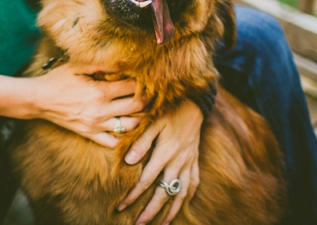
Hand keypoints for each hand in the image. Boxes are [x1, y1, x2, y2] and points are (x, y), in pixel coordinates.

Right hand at [33, 61, 147, 147]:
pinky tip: (125, 126)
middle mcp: (101, 111)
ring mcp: (96, 125)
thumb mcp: (77, 66)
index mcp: (99, 92)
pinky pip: (113, 142)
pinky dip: (123, 136)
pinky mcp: (90, 134)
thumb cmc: (58, 80)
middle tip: (151, 93)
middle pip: (136, 107)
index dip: (142, 81)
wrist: (39, 100)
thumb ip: (101, 64)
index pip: (131, 87)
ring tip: (142, 109)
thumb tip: (122, 61)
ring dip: (140, 118)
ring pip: (129, 126)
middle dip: (147, 99)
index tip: (146, 77)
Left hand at [118, 101, 202, 224]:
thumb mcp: (153, 122)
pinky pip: (193, 183)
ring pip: (181, 193)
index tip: (121, 207)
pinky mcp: (195, 160)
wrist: (194, 103)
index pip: (146, 181)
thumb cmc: (169, 110)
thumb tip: (129, 161)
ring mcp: (189, 163)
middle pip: (164, 194)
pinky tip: (181, 205)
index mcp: (165, 153)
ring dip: (171, 211)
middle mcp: (178, 162)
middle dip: (151, 212)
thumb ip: (141, 142)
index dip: (133, 196)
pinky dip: (187, 197)